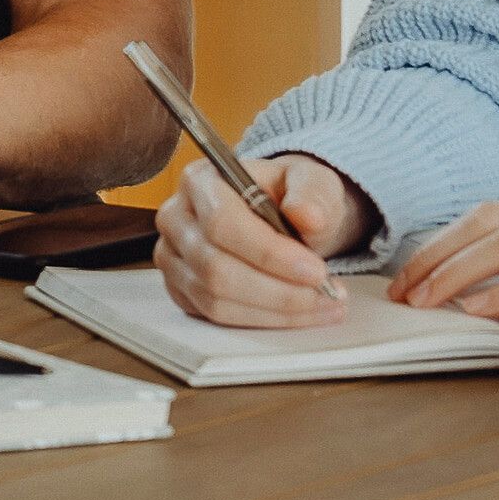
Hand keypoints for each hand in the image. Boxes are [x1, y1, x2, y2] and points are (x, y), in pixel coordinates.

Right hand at [157, 149, 378, 329]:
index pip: (223, 223)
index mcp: (200, 181)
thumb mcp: (310, 180)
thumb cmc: (288, 194)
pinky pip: (217, 316)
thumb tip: (308, 215)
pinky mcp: (181, 289)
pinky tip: (298, 312)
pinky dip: (263, 320)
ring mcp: (173, 258)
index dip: (269, 253)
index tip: (315, 271)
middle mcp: (177, 219)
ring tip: (322, 304)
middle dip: (278, 290)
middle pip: (216, 268)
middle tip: (325, 293)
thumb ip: (312, 192)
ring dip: (276, 310)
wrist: (278, 213)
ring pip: (216, 299)